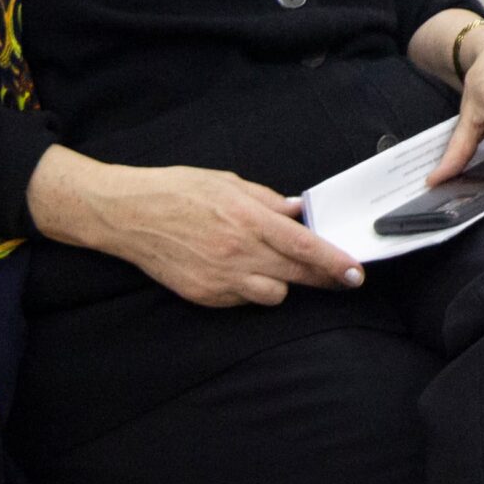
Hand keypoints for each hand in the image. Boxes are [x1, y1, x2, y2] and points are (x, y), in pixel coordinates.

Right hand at [26, 148, 361, 307]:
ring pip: (273, 295)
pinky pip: (242, 300)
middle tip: (341, 277)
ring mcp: (220, 279)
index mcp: (248, 220)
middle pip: (297, 276)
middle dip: (324, 279)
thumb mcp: (228, 182)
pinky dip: (250, 289)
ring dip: (284, 284)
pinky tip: (243, 271)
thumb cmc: (176, 190)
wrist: (127, 214)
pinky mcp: (203, 296)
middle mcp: (238, 253)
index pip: (304, 248)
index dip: (335, 262)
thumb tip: (299, 210)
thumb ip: (267, 200)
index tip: (356, 272)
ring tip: (276, 266)